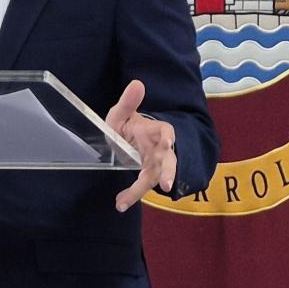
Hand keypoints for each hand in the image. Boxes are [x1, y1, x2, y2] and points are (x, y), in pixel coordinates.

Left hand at [105, 79, 175, 211]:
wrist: (129, 141)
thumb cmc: (130, 127)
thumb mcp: (123, 114)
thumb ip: (129, 102)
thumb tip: (136, 83)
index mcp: (157, 131)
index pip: (166, 133)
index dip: (167, 138)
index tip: (168, 142)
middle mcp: (160, 150)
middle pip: (168, 162)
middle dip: (168, 173)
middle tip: (165, 184)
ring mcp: (155, 165)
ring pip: (155, 178)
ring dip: (141, 190)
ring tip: (125, 200)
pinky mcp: (148, 176)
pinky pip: (141, 186)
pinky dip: (131, 195)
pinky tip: (119, 203)